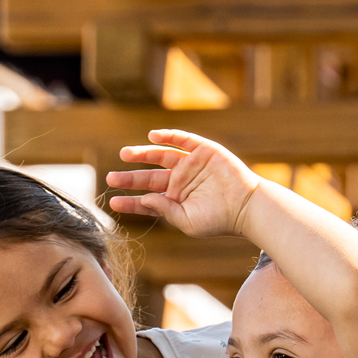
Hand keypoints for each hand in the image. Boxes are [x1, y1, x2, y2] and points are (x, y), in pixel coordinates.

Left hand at [106, 130, 263, 237]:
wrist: (247, 207)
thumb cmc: (219, 220)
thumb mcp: (188, 221)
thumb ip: (166, 210)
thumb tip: (145, 198)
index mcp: (176, 201)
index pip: (147, 200)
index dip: (130, 201)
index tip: (113, 202)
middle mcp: (180, 181)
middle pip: (149, 177)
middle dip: (129, 178)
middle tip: (110, 178)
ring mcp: (191, 165)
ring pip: (160, 156)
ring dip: (142, 154)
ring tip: (124, 155)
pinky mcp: (203, 151)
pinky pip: (182, 140)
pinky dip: (168, 136)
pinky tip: (152, 137)